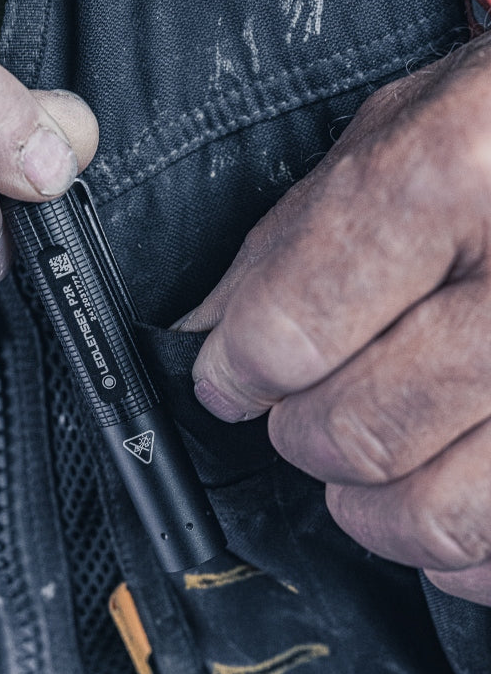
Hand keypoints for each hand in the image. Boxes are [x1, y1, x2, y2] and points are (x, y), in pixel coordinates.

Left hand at [181, 35, 490, 604]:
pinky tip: (459, 486)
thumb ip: (300, 228)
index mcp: (457, 171)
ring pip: (436, 518)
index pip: (292, 325)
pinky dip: (462, 552)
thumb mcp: (417, 122)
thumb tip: (211, 329)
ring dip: (374, 509)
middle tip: (307, 409)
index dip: (238, 367)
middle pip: (356, 430)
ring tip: (374, 461)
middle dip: (303, 433)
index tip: (232, 376)